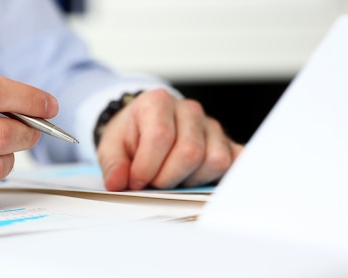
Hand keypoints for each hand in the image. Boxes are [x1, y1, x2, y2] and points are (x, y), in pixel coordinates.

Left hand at [97, 89, 242, 190]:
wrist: (145, 127)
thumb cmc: (131, 136)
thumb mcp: (111, 146)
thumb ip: (113, 164)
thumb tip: (117, 182)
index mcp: (158, 102)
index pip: (161, 137)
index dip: (147, 167)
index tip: (136, 181)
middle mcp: (189, 110)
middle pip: (190, 152)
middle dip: (168, 177)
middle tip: (153, 182)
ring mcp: (211, 127)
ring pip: (215, 161)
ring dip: (191, 180)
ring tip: (173, 178)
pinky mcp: (227, 144)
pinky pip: (236, 162)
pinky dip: (222, 176)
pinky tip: (200, 181)